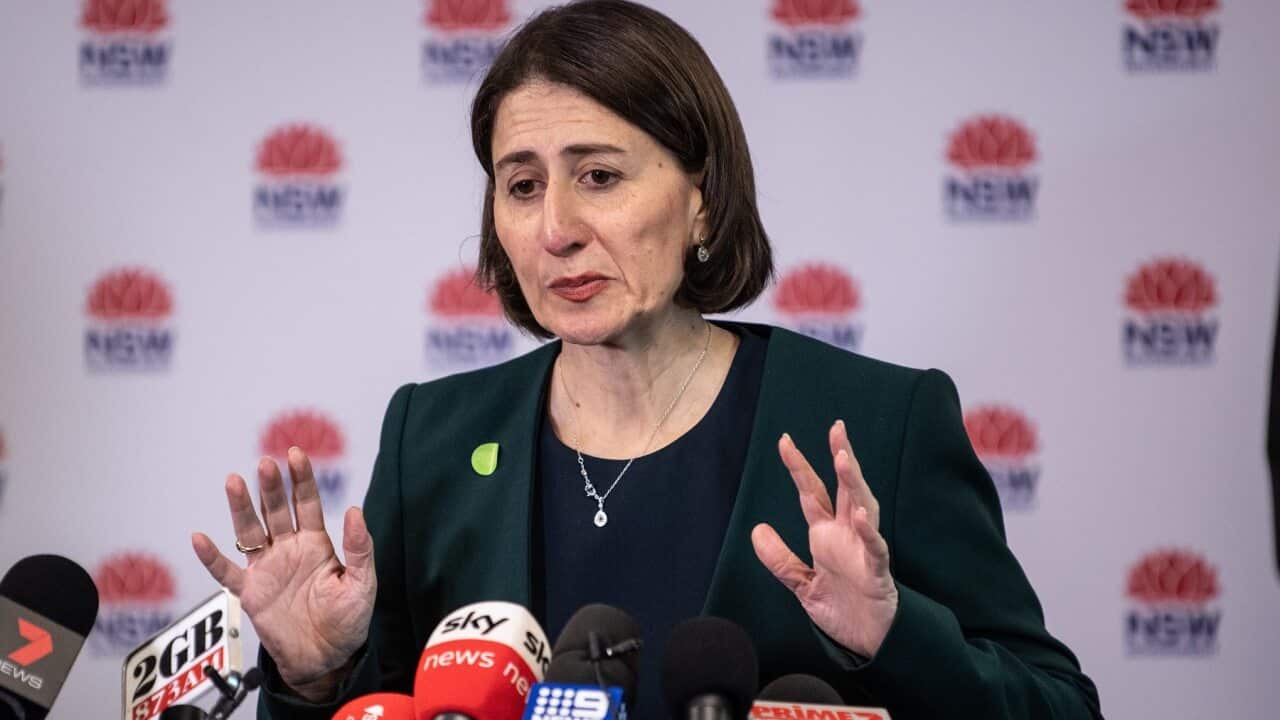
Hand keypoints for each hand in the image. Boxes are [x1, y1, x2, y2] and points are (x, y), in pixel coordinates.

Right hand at [191, 447, 375, 700]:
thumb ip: (359, 549)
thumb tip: (355, 510)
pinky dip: (212, 557)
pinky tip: (200, 538)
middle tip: (265, 463)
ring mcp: (267, 569)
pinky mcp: (251, 593)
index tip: (295, 454)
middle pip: (275, 511)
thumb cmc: (348, 621)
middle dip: (271, 487)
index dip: (302, 479)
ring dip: (240, 508)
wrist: (325, 659)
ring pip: (249, 532)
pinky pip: (227, 572)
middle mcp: (288, 550)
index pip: (307, 504)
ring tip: (233, 481)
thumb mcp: (362, 584)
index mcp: (316, 544)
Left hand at [751, 421, 898, 657]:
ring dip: (854, 484)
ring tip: (844, 459)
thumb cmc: (842, 609)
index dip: (799, 467)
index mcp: (827, 534)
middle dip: (841, 457)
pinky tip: (862, 517)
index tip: (784, 441)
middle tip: (837, 429)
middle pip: (844, 488)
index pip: (811, 492)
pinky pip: (875, 549)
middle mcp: (847, 535)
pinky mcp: (877, 573)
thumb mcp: (802, 585)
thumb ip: (781, 559)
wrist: (869, 642)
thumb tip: (756, 529)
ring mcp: (864, 550)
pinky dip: (870, 533)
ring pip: (863, 507)